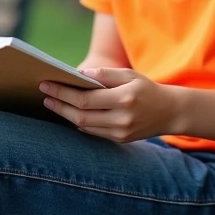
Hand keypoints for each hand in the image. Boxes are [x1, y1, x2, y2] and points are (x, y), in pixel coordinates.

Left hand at [39, 67, 178, 142]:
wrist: (169, 112)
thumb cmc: (146, 88)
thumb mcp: (129, 74)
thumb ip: (104, 74)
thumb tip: (79, 75)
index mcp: (124, 99)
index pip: (85, 98)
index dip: (63, 93)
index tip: (46, 84)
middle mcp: (122, 118)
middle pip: (80, 115)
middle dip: (59, 105)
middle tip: (44, 95)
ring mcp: (120, 132)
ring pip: (84, 125)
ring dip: (66, 115)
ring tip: (52, 103)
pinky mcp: (119, 140)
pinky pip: (93, 132)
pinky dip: (79, 122)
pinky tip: (70, 113)